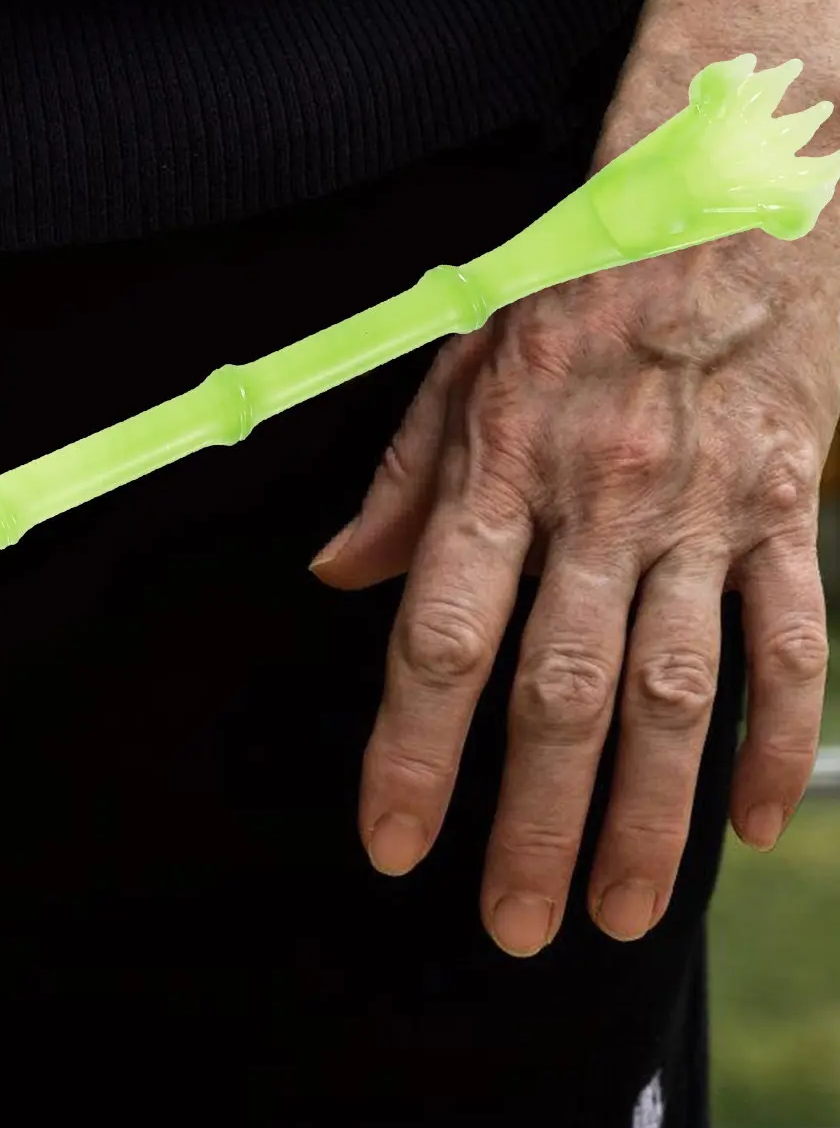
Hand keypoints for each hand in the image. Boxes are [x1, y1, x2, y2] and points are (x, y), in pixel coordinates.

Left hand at [311, 49, 839, 956]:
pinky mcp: (786, 509)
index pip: (442, 637)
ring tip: (617, 916)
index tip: (392, 844)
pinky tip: (755, 827)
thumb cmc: (571, 292)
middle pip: (559, 693)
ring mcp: (703, 512)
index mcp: (502, 467)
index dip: (412, 751)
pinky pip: (798, 643)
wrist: (723, 200)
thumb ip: (401, 482)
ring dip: (649, 817)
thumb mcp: (458, 365)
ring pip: (676, 692)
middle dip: (529, 821)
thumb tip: (334, 577)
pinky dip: (780, 742)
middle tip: (507, 926)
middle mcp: (599, 502)